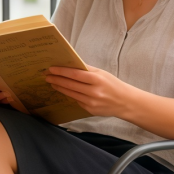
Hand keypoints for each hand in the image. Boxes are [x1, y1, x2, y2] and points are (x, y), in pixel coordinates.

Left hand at [45, 66, 173, 138]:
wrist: (129, 103)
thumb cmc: (114, 84)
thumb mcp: (102, 74)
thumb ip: (86, 70)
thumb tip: (68, 63)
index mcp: (97, 79)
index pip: (74, 74)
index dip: (60, 71)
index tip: (50, 68)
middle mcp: (94, 92)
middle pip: (69, 84)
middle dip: (55, 79)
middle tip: (45, 74)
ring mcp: (91, 103)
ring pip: (69, 94)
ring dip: (58, 87)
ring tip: (50, 81)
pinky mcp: (90, 110)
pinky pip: (75, 101)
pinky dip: (67, 95)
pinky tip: (61, 90)